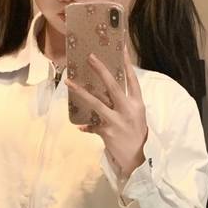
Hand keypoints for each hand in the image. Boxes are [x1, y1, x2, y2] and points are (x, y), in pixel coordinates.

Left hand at [65, 42, 147, 176]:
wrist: (139, 160)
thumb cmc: (137, 136)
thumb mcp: (135, 117)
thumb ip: (123, 105)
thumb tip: (107, 94)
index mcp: (137, 104)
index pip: (132, 80)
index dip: (126, 63)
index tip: (120, 47)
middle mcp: (128, 109)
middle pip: (113, 85)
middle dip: (100, 70)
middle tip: (90, 56)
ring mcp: (117, 121)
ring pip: (96, 102)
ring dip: (81, 92)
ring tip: (69, 82)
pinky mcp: (107, 132)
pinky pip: (92, 126)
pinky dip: (86, 127)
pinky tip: (80, 127)